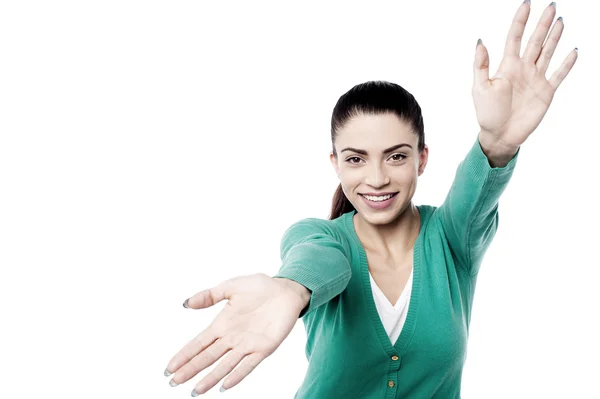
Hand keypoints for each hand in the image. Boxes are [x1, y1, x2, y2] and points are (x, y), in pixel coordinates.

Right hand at [164, 273, 308, 394]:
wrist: (286, 289)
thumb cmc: (260, 287)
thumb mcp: (230, 287)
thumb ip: (209, 296)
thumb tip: (185, 303)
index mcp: (222, 324)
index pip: (198, 343)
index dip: (184, 355)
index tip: (169, 368)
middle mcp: (232, 338)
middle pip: (207, 357)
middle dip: (190, 370)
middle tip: (173, 383)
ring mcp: (247, 345)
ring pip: (224, 365)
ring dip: (210, 378)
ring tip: (195, 390)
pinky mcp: (264, 348)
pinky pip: (248, 365)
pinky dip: (237, 375)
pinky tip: (225, 385)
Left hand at [472, 1, 577, 149]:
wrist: (500, 135)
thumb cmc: (487, 113)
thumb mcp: (480, 88)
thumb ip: (481, 65)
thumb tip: (480, 42)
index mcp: (507, 66)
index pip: (515, 38)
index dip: (521, 21)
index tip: (527, 4)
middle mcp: (523, 69)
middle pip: (535, 41)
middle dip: (543, 24)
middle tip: (552, 6)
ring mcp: (535, 79)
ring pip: (547, 53)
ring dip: (554, 38)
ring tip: (560, 21)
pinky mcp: (546, 92)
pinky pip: (559, 74)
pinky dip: (567, 64)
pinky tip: (573, 51)